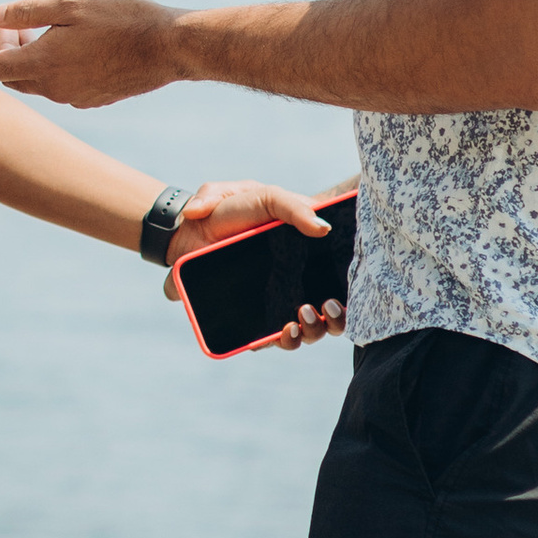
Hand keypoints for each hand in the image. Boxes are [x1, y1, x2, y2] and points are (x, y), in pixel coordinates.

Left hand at [0, 0, 179, 107]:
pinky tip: (74, 46)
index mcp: (42, 65)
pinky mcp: (95, 99)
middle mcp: (55, 89)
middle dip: (7, 50)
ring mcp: (76, 98)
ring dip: (32, 58)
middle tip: (19, 25)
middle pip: (12, 78)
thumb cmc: (121, 17)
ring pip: (38, 83)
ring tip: (48, 30)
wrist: (169, 47)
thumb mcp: (70, 3)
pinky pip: (62, 87)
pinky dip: (55, 68)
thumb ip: (26, 11)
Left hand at [167, 180, 347, 348]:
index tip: (348, 288)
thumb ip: (291, 206)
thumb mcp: (262, 196)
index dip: (352, 286)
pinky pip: (274, 339)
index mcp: (305, 254)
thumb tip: (322, 228)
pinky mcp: (253, 318)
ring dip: (313, 331)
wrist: (185, 231)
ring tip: (300, 317)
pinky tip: (284, 331)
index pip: (340, 275)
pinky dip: (284, 341)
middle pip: (330, 310)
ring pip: (309, 329)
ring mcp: (276, 301)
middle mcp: (296, 281)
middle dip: (337, 317)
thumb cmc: (228, 211)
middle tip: (325, 306)